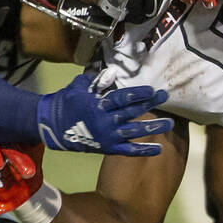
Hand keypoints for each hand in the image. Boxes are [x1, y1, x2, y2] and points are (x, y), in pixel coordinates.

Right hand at [37, 73, 172, 155]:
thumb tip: (113, 72)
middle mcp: (106, 121)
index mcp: (99, 105)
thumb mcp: (79, 86)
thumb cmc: (67, 102)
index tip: (152, 89)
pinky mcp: (108, 148)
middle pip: (133, 112)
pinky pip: (128, 151)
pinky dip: (143, 150)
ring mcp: (108, 136)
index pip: (123, 98)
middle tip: (165, 96)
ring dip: (153, 127)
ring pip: (135, 131)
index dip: (139, 93)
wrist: (52, 126)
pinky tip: (158, 149)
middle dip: (151, 104)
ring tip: (170, 123)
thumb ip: (97, 79)